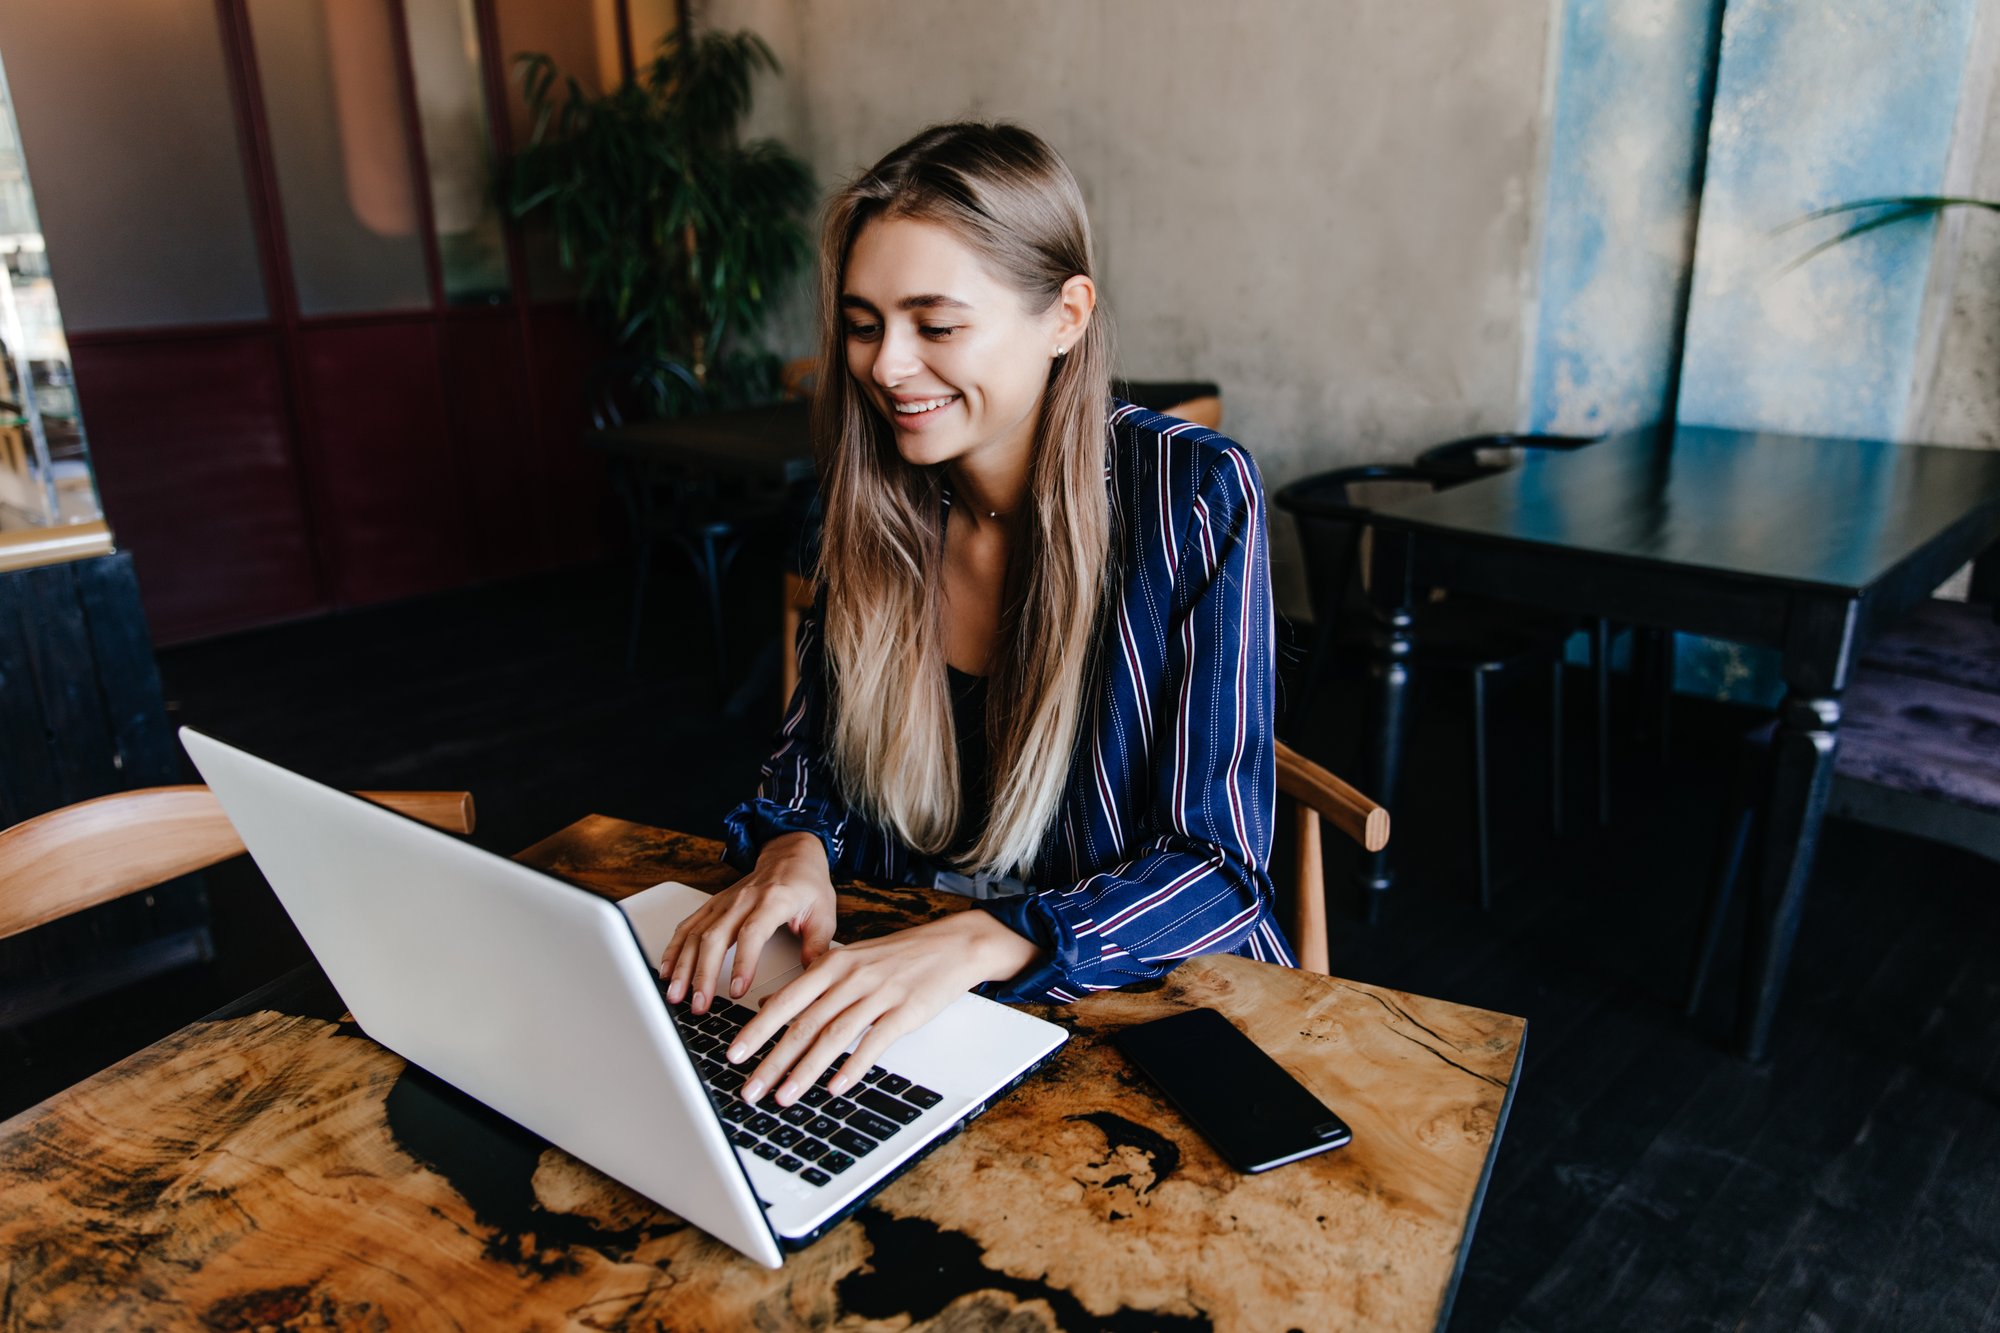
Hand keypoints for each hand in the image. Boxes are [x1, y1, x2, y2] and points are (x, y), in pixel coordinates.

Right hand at [661, 832, 835, 1013]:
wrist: (791, 855)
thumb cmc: (807, 885)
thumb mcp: (824, 914)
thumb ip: (817, 947)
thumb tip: (811, 980)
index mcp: (773, 900)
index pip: (752, 933)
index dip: (742, 963)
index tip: (736, 990)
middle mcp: (743, 900)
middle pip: (715, 937)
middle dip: (703, 974)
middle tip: (699, 1004)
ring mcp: (724, 902)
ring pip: (696, 934)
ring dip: (683, 966)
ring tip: (677, 995)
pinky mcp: (713, 906)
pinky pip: (688, 927)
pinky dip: (674, 950)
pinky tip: (667, 972)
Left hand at [727, 909, 1041, 1106]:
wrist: (953, 945)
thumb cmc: (900, 956)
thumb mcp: (851, 960)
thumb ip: (812, 982)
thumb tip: (771, 1004)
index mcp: (832, 964)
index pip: (785, 1000)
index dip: (756, 1030)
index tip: (733, 1054)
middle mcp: (851, 978)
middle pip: (803, 1024)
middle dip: (771, 1060)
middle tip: (749, 1089)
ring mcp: (878, 994)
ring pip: (832, 1037)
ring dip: (804, 1071)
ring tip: (783, 1097)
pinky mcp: (906, 1011)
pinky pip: (873, 1043)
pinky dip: (852, 1067)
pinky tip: (835, 1088)